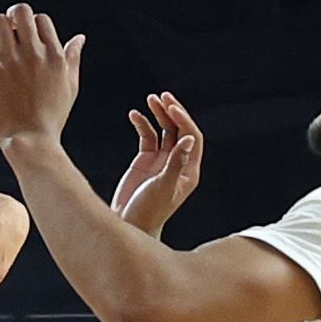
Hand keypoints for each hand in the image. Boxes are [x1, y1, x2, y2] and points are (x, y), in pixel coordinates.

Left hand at [0, 2, 82, 147]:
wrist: (31, 140)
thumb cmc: (52, 116)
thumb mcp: (70, 85)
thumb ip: (73, 58)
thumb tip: (80, 37)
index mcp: (54, 55)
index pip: (41, 19)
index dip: (32, 25)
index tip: (27, 40)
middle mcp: (34, 53)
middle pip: (20, 11)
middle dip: (12, 17)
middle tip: (9, 33)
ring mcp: (12, 60)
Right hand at [109, 92, 204, 232]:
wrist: (128, 225)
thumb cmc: (148, 212)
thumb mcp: (162, 187)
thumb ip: (175, 163)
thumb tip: (187, 139)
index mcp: (188, 171)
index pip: (192, 138)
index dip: (184, 120)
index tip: (170, 107)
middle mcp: (178, 164)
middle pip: (180, 130)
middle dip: (173, 112)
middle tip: (163, 96)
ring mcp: (162, 161)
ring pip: (164, 131)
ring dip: (159, 114)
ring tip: (150, 99)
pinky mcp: (146, 161)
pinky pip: (147, 137)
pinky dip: (141, 124)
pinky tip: (133, 115)